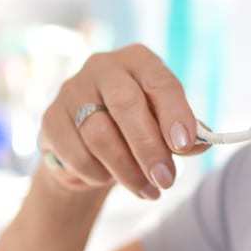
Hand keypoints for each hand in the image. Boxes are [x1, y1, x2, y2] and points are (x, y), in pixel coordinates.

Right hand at [37, 43, 209, 198]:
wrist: (88, 145)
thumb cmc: (136, 127)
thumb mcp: (163, 125)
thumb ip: (182, 133)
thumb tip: (199, 145)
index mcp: (138, 60)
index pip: (160, 82)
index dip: (174, 113)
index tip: (185, 146)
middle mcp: (103, 66)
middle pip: (126, 105)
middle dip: (149, 148)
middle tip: (166, 180)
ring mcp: (72, 90)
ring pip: (100, 135)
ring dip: (127, 170)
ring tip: (148, 190)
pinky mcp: (51, 119)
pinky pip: (76, 154)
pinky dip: (97, 174)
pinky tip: (109, 179)